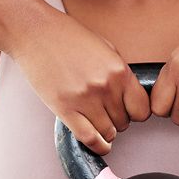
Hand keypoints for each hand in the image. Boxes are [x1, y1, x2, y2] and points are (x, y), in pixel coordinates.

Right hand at [9, 9, 150, 155]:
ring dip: (106, 131)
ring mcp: (85, 99)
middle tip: (107, 112)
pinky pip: (89, 138)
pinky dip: (97, 145)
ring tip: (98, 121)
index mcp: (119, 70)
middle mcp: (105, 86)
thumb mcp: (106, 48)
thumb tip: (129, 95)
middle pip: (125, 121)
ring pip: (108, 132)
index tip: (128, 111)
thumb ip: (120, 72)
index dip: (136, 112)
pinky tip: (98, 143)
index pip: (141, 108)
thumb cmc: (68, 37)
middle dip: (118, 120)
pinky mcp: (65, 109)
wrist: (36, 32)